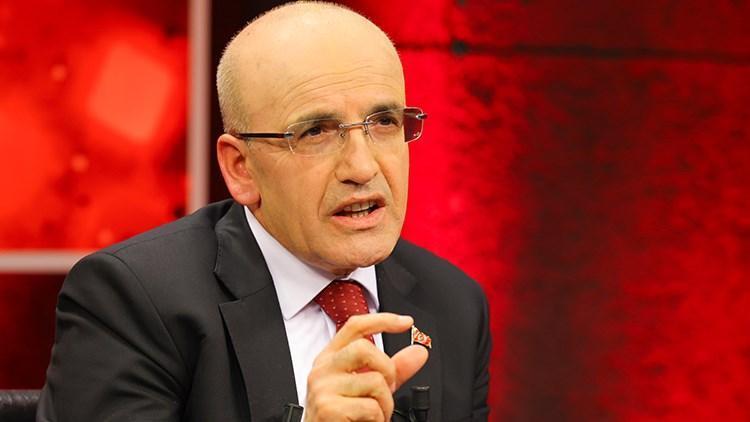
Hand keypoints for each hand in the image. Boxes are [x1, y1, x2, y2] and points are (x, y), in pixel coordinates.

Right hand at [304, 313, 428, 420]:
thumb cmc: (345, 417)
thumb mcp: (370, 389)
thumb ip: (394, 369)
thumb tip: (419, 352)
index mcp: (330, 359)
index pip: (355, 326)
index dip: (382, 320)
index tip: (407, 322)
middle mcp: (322, 369)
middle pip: (364, 348)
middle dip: (387, 371)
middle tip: (386, 392)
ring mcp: (323, 388)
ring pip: (374, 381)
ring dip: (385, 404)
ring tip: (375, 416)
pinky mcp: (328, 408)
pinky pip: (371, 407)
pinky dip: (378, 420)